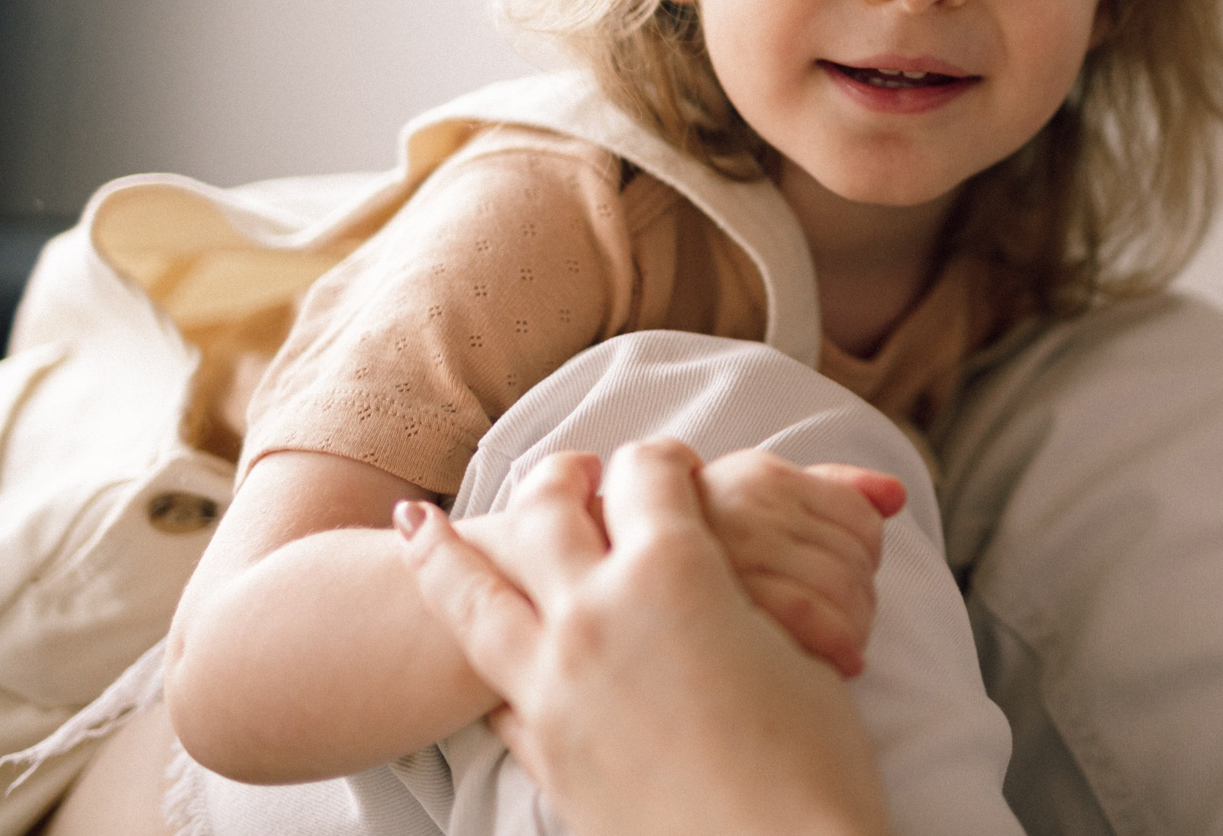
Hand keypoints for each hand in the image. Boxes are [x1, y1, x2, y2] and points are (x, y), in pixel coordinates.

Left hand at [397, 440, 887, 835]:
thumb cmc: (810, 763)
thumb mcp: (801, 647)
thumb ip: (753, 594)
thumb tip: (741, 581)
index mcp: (673, 570)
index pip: (647, 474)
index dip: (661, 460)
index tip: (667, 465)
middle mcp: (595, 612)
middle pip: (549, 509)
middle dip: (559, 476)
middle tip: (569, 470)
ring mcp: (552, 684)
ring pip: (469, 595)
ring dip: (442, 550)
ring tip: (413, 523)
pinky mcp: (539, 751)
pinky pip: (489, 685)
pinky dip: (476, 653)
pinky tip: (469, 648)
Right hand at [697, 449, 904, 675]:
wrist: (592, 613)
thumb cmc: (680, 565)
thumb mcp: (750, 508)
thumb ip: (828, 491)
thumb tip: (896, 495)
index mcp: (752, 475)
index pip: (858, 515)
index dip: (866, 557)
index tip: (848, 582)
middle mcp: (741, 507)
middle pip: (853, 557)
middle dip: (862, 599)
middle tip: (848, 625)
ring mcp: (726, 557)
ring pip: (841, 588)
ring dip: (856, 625)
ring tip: (840, 645)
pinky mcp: (717, 613)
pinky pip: (816, 621)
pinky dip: (843, 645)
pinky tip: (842, 665)